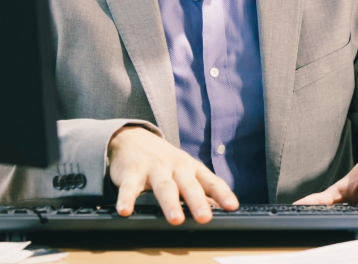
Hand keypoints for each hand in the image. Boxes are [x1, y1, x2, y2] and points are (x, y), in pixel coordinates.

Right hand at [106, 125, 238, 223]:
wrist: (131, 138)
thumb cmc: (164, 161)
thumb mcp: (185, 171)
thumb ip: (202, 189)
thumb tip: (219, 207)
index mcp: (191, 168)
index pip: (210, 181)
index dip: (222, 194)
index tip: (232, 207)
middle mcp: (175, 167)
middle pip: (188, 185)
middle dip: (197, 201)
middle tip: (205, 218)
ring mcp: (153, 169)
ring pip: (163, 187)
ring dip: (170, 203)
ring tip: (176, 220)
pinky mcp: (131, 173)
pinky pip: (129, 187)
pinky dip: (126, 199)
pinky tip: (125, 211)